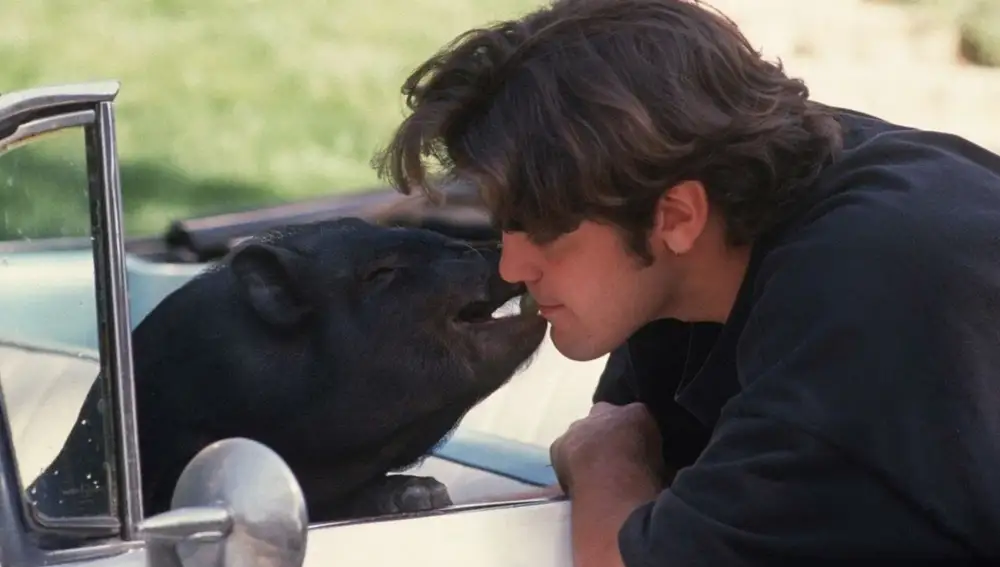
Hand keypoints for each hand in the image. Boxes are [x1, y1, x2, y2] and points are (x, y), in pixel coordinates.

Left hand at [550, 402, 664, 494]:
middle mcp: (606, 411)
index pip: (634, 416)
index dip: (632, 433)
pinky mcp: (559, 444)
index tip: (634, 449)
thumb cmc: (649, 479)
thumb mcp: (664, 463)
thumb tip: (655, 464)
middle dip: (607, 433)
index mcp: (638, 413)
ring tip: (594, 472)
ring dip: (587, 445)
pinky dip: (568, 460)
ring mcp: (580, 426)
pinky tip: (575, 479)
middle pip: (604, 416)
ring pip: (582, 432)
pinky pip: (563, 449)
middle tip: (613, 459)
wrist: (615, 488)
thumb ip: (654, 453)